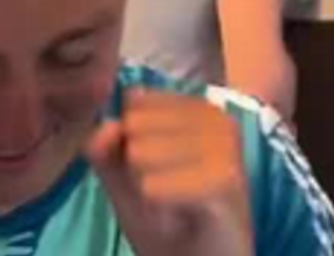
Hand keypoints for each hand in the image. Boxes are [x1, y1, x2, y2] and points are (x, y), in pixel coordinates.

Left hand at [86, 90, 253, 255]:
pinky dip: (157, 208)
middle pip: (134, 128)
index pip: (134, 105)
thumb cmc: (170, 227)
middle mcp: (219, 118)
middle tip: (169, 195)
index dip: (130, 145)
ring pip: (140, 154)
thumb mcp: (127, 182)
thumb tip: (106, 125)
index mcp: (200, 109)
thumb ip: (107, 148)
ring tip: (175, 208)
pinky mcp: (226, 181)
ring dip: (149, 191)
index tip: (159, 173)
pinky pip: (154, 185)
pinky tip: (177, 218)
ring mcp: (226, 148)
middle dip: (138, 170)